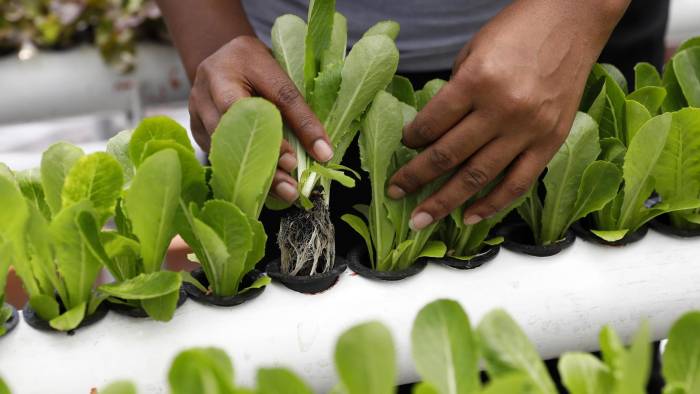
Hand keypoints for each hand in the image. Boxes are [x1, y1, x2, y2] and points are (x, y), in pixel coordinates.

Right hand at [189, 36, 333, 202]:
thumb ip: (300, 111)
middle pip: (238, 127)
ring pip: (224, 145)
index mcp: (242, 60)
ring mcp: (197, 106)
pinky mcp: (194, 126)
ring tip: (282, 192)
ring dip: (254, 172)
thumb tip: (323, 152)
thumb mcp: (283, 76)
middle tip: (291, 187)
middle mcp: (212, 82)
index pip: (268, 98)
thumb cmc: (260, 68)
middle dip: (266, 160)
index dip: (283, 133)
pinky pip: (216, 154)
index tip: (296, 161)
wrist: (224, 58)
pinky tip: (262, 187)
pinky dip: (239, 171)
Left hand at [387, 0, 628, 229]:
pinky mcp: (550, 141)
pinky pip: (517, 183)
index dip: (410, 140)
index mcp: (477, 81)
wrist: (573, 19)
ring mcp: (528, 129)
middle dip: (415, 179)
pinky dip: (492, 205)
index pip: (431, 124)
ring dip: (444, 202)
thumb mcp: (473, 52)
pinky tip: (468, 218)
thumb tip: (431, 131)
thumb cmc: (517, 30)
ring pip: (478, 177)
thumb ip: (454, 93)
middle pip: (448, 156)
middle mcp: (502, 109)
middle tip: (394, 194)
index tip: (402, 147)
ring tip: (421, 219)